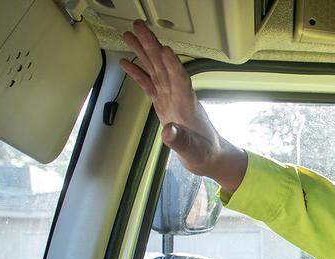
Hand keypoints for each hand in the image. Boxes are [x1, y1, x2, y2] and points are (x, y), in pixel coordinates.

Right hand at [119, 20, 246, 189]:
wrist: (209, 156)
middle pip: (163, 66)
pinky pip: (149, 84)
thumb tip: (168, 131)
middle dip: (152, 46)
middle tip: (138, 27)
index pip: (180, 80)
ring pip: (155, 69)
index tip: (164, 49)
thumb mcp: (193, 151)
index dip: (172, 65)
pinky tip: (126, 63)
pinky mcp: (164, 103)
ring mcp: (170, 97)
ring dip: (142, 52)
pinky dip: (138, 73)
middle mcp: (178, 95)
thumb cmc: (205, 152)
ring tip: (128, 35)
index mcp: (187, 104)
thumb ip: (181, 141)